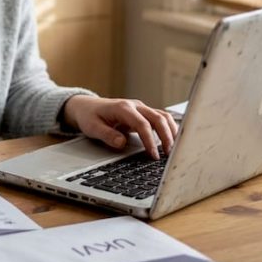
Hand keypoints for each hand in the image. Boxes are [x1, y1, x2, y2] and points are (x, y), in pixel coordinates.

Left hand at [62, 95, 177, 159]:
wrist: (87, 106)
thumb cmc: (89, 116)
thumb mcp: (92, 127)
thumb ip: (106, 135)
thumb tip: (122, 143)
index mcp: (123, 108)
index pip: (142, 124)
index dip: (150, 140)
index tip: (153, 155)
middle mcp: (135, 106)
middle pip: (158, 118)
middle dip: (166, 136)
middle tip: (169, 155)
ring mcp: (141, 108)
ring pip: (163, 116)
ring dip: (171, 132)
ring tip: (174, 150)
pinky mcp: (143, 113)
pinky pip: (160, 118)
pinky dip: (168, 128)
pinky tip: (172, 141)